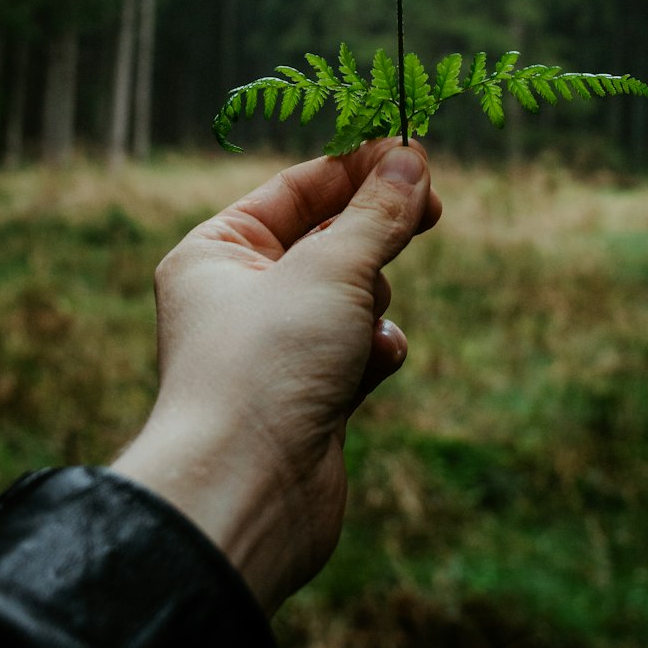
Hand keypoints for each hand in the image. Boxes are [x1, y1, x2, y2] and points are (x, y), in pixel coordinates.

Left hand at [112, 137, 440, 613]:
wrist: (248, 495)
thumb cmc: (265, 367)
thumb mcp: (329, 268)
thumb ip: (377, 213)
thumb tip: (410, 161)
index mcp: (217, 253)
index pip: (295, 189)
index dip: (356, 168)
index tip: (414, 153)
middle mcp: (239, 296)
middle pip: (328, 238)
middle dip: (373, 233)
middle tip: (430, 209)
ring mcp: (277, 348)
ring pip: (351, 294)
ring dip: (371, 303)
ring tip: (361, 324)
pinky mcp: (310, 396)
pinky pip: (359, 349)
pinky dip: (374, 352)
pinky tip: (371, 366)